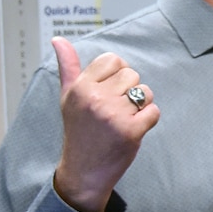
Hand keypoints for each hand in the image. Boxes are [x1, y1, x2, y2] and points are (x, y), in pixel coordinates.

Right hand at [52, 36, 157, 211]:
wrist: (83, 171)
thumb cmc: (78, 131)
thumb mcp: (68, 97)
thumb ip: (68, 67)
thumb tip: (58, 40)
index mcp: (80, 87)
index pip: (113, 60)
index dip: (116, 74)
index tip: (108, 92)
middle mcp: (95, 98)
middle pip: (132, 75)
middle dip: (128, 91)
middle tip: (113, 111)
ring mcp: (113, 115)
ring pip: (146, 92)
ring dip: (140, 106)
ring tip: (122, 120)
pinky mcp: (130, 131)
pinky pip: (154, 112)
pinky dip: (148, 121)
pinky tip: (131, 130)